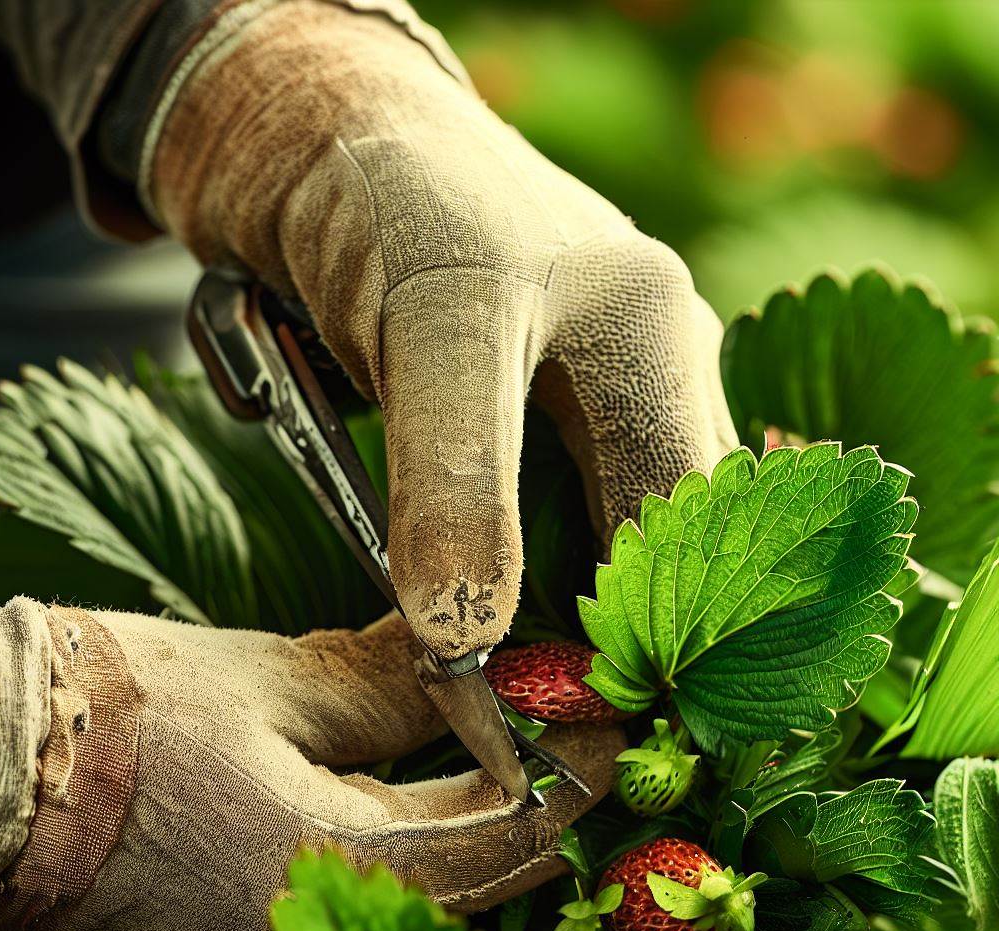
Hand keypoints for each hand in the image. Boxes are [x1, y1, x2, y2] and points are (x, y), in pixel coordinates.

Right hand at [0, 598, 620, 930]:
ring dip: (461, 847)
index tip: (608, 735)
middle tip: (558, 745)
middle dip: (525, 817)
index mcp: (331, 872)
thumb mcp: (271, 683)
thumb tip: (467, 662)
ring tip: (484, 772)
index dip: (571, 780)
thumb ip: (391, 685)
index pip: (506, 838)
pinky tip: (401, 818)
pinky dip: (393, 880)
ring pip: (412, 926)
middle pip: (470, 893)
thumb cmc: (106, 720)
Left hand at [147, 0, 737, 659]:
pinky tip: (492, 597)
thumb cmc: (391, 200)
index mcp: (656, 336)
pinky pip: (549, 507)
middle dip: (614, 623)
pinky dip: (519, 563)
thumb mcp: (432, 329)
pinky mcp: (536, 408)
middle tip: (552, 711)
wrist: (322, 141)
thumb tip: (465, 634)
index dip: (648, 623)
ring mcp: (595, 388)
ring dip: (562, 598)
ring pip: (602, 524)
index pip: (683, 517)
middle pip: (659, 530)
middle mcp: (647, 365)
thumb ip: (454, 475)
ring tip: (524, 674)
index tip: (588, 714)